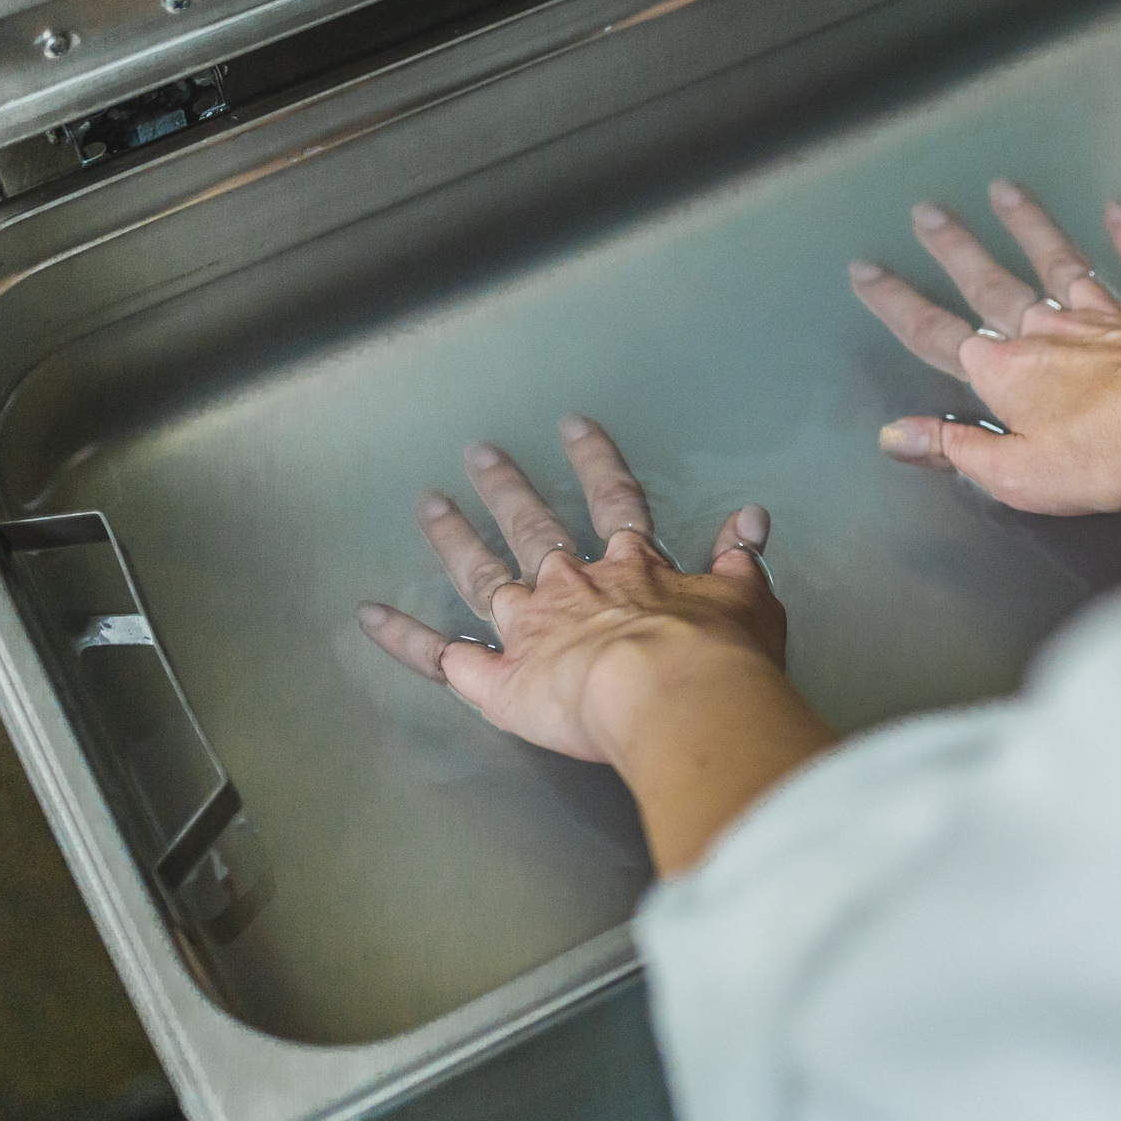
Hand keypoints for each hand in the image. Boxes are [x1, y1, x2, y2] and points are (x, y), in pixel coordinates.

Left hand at [357, 416, 835, 874]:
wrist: (673, 693)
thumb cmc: (719, 655)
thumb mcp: (747, 597)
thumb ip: (739, 559)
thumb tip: (752, 519)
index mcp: (633, 568)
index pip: (614, 502)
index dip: (596, 463)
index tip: (574, 427)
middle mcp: (572, 587)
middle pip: (534, 527)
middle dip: (507, 489)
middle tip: (477, 453)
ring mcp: (529, 629)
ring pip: (481, 576)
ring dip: (454, 539)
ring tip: (427, 505)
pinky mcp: (496, 679)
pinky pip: (441, 656)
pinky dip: (403, 637)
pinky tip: (369, 616)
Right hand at [849, 179, 1120, 514]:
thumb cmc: (1107, 453)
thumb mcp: (1016, 474)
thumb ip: (954, 451)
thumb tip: (894, 434)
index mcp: (1005, 372)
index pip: (934, 334)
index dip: (896, 304)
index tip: (866, 271)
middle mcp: (1046, 329)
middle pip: (989, 281)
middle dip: (953, 246)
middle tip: (927, 211)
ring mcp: (1103, 314)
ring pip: (1058, 258)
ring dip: (1029, 223)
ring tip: (1006, 189)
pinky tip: (1118, 211)